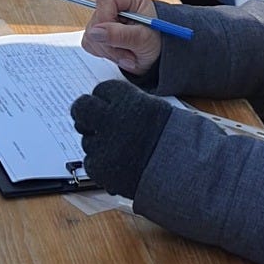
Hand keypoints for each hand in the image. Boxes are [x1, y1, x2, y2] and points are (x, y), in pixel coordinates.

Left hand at [70, 80, 170, 199]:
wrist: (180, 172)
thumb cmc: (170, 140)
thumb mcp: (152, 109)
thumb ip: (126, 105)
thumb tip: (103, 105)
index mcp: (127, 100)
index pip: (101, 91)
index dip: (104, 100)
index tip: (108, 107)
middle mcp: (111, 118)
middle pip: (82, 108)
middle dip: (84, 113)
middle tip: (88, 121)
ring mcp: (102, 144)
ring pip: (87, 139)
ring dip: (98, 144)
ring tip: (122, 152)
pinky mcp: (98, 166)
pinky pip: (90, 161)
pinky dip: (101, 164)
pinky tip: (119, 166)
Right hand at [82, 0, 161, 75]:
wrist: (157, 56)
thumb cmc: (157, 42)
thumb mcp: (143, 39)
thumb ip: (120, 35)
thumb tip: (95, 32)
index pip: (105, 0)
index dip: (106, 19)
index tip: (114, 38)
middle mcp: (116, 6)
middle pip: (96, 20)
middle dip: (110, 43)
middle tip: (129, 55)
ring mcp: (106, 19)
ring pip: (91, 34)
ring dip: (109, 51)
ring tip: (128, 55)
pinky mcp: (99, 32)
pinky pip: (90, 43)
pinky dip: (104, 54)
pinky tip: (120, 54)